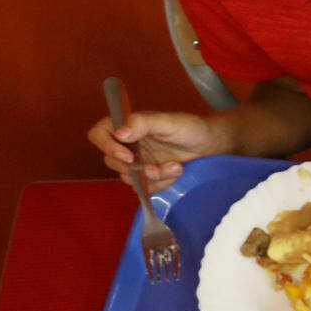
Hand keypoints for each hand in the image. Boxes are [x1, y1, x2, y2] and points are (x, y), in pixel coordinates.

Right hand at [88, 109, 226, 191]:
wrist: (211, 145)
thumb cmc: (190, 128)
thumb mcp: (168, 122)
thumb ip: (143, 123)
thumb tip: (120, 133)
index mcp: (126, 126)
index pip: (98, 134)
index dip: (107, 147)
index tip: (129, 157)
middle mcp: (127, 144)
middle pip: (112, 162)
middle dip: (137, 168)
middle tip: (158, 168)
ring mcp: (137, 161)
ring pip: (129, 178)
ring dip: (153, 178)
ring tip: (176, 168)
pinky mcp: (149, 176)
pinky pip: (143, 187)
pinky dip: (160, 185)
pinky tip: (175, 174)